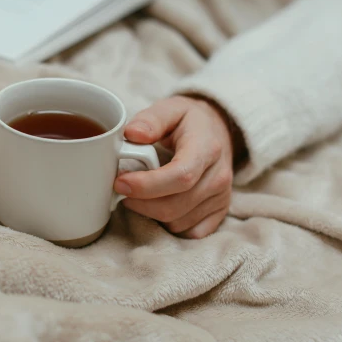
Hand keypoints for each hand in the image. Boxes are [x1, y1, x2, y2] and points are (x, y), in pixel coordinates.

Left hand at [115, 95, 242, 238]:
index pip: (180, 176)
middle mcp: (219, 177)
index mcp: (206, 149)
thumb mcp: (171, 109)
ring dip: (151, 213)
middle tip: (121, 189)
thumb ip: (151, 119)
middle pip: (174, 205)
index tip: (121, 183)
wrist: (219, 130)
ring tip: (140, 194)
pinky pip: (189, 232)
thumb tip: (132, 134)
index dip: (147, 186)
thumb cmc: (189, 121)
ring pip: (178, 222)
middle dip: (140, 203)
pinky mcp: (220, 212)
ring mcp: (221, 198)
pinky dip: (169, 224)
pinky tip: (160, 204)